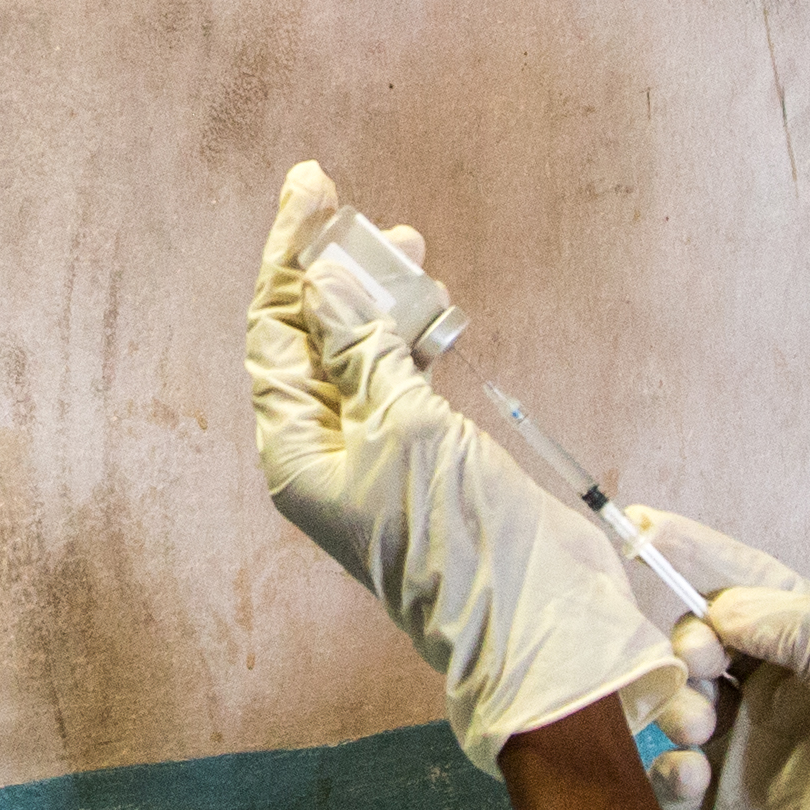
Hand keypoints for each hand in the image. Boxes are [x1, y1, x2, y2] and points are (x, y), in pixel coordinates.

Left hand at [247, 165, 709, 776]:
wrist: (535, 619)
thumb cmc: (464, 535)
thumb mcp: (409, 430)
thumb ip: (366, 353)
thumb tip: (324, 282)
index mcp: (295, 450)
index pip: (274, 331)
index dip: (289, 258)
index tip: (312, 189)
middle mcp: (325, 448)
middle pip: (309, 337)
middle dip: (327, 267)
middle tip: (351, 203)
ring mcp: (377, 452)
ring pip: (360, 353)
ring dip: (376, 295)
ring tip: (406, 241)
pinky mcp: (427, 457)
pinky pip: (402, 379)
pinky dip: (413, 336)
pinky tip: (434, 305)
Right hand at [623, 508, 809, 809]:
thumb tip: (731, 607)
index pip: (763, 589)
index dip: (706, 558)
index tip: (644, 531)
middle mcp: (791, 705)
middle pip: (710, 637)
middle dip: (688, 636)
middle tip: (697, 665)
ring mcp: (751, 761)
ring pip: (682, 697)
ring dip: (675, 699)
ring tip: (696, 729)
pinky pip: (669, 769)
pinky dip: (668, 765)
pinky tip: (689, 781)